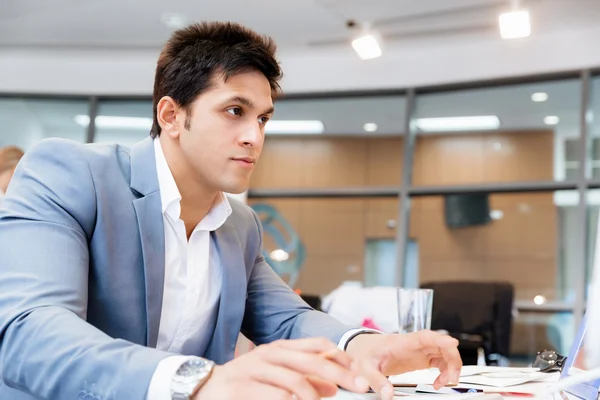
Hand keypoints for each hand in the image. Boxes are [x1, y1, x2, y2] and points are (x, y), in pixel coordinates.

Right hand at [194, 337, 370, 399]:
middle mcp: (269, 354)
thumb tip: (332, 386)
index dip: (341, 357)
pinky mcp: (243, 387)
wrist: (204, 387)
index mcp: (280, 348)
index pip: (318, 344)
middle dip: (340, 374)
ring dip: (316, 395)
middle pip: (312, 361)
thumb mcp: (275, 374)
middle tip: (357, 387)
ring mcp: (255, 369)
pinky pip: (275, 396)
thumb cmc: (245, 381)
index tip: (359, 372)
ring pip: (296, 380)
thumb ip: (302, 376)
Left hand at [345, 330, 461, 399]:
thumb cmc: (365, 353)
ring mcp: (419, 350)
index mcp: (401, 343)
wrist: (363, 349)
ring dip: (450, 366)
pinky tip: (438, 382)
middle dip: (452, 359)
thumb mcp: (365, 368)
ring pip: (443, 352)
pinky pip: (439, 361)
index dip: (439, 339)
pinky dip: (444, 371)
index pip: (423, 337)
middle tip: (452, 378)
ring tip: (445, 382)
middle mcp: (413, 344)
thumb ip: (376, 380)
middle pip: (440, 345)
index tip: (453, 343)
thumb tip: (387, 394)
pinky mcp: (420, 357)